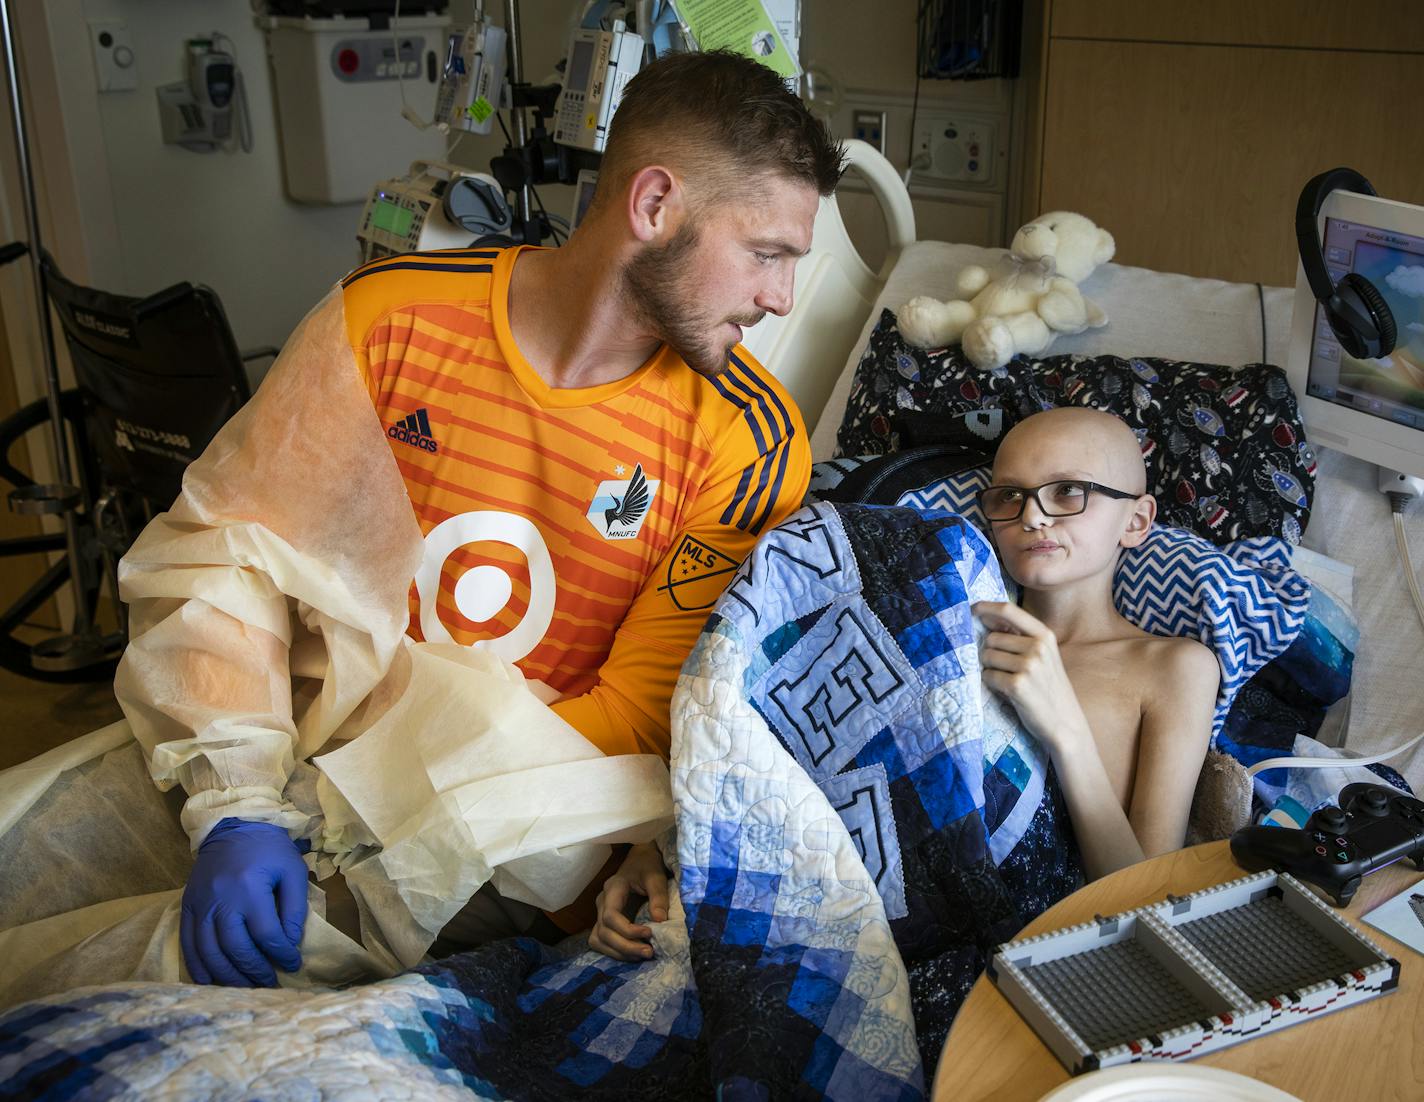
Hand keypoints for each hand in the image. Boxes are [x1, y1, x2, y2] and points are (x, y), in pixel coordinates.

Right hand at [180, 818, 308, 986]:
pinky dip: (198, 966)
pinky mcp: (187, 906)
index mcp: (250, 889)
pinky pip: (188, 944)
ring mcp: (200, 905)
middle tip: (270, 983)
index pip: (266, 935)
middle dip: (255, 972)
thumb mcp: (293, 870)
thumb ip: (294, 908)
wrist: (232, 827)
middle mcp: (221, 900)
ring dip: (228, 976)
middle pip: (236, 949)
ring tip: (245, 988)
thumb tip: (289, 944)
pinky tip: (209, 981)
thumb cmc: (269, 849)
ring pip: (210, 952)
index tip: (293, 964)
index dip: (281, 954)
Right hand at [587, 842, 669, 961]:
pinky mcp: (604, 921)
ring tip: (641, 955)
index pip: (610, 916)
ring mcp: (600, 912)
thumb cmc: (647, 865)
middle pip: (604, 931)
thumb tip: (660, 921)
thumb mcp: (656, 876)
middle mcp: (602, 902)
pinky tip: (632, 954)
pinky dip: (614, 951)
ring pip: (599, 940)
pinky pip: (601, 941)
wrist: (640, 860)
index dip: (627, 930)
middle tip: (649, 952)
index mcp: (613, 888)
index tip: (649, 933)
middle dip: (625, 946)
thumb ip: (658, 896)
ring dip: (619, 952)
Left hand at [972, 601, 1088, 751]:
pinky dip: (992, 684)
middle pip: (991, 638)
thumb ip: (1020, 637)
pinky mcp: (1017, 685)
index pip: (1008, 610)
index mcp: (1044, 635)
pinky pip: (987, 676)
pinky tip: (1008, 692)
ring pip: (986, 657)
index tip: (972, 610)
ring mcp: (1029, 666)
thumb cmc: (1049, 689)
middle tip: (1005, 669)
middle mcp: (1038, 647)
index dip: (986, 608)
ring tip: (1009, 681)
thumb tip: (987, 620)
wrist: (1065, 724)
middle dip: (989, 653)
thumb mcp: (1043, 656)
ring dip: (990, 669)